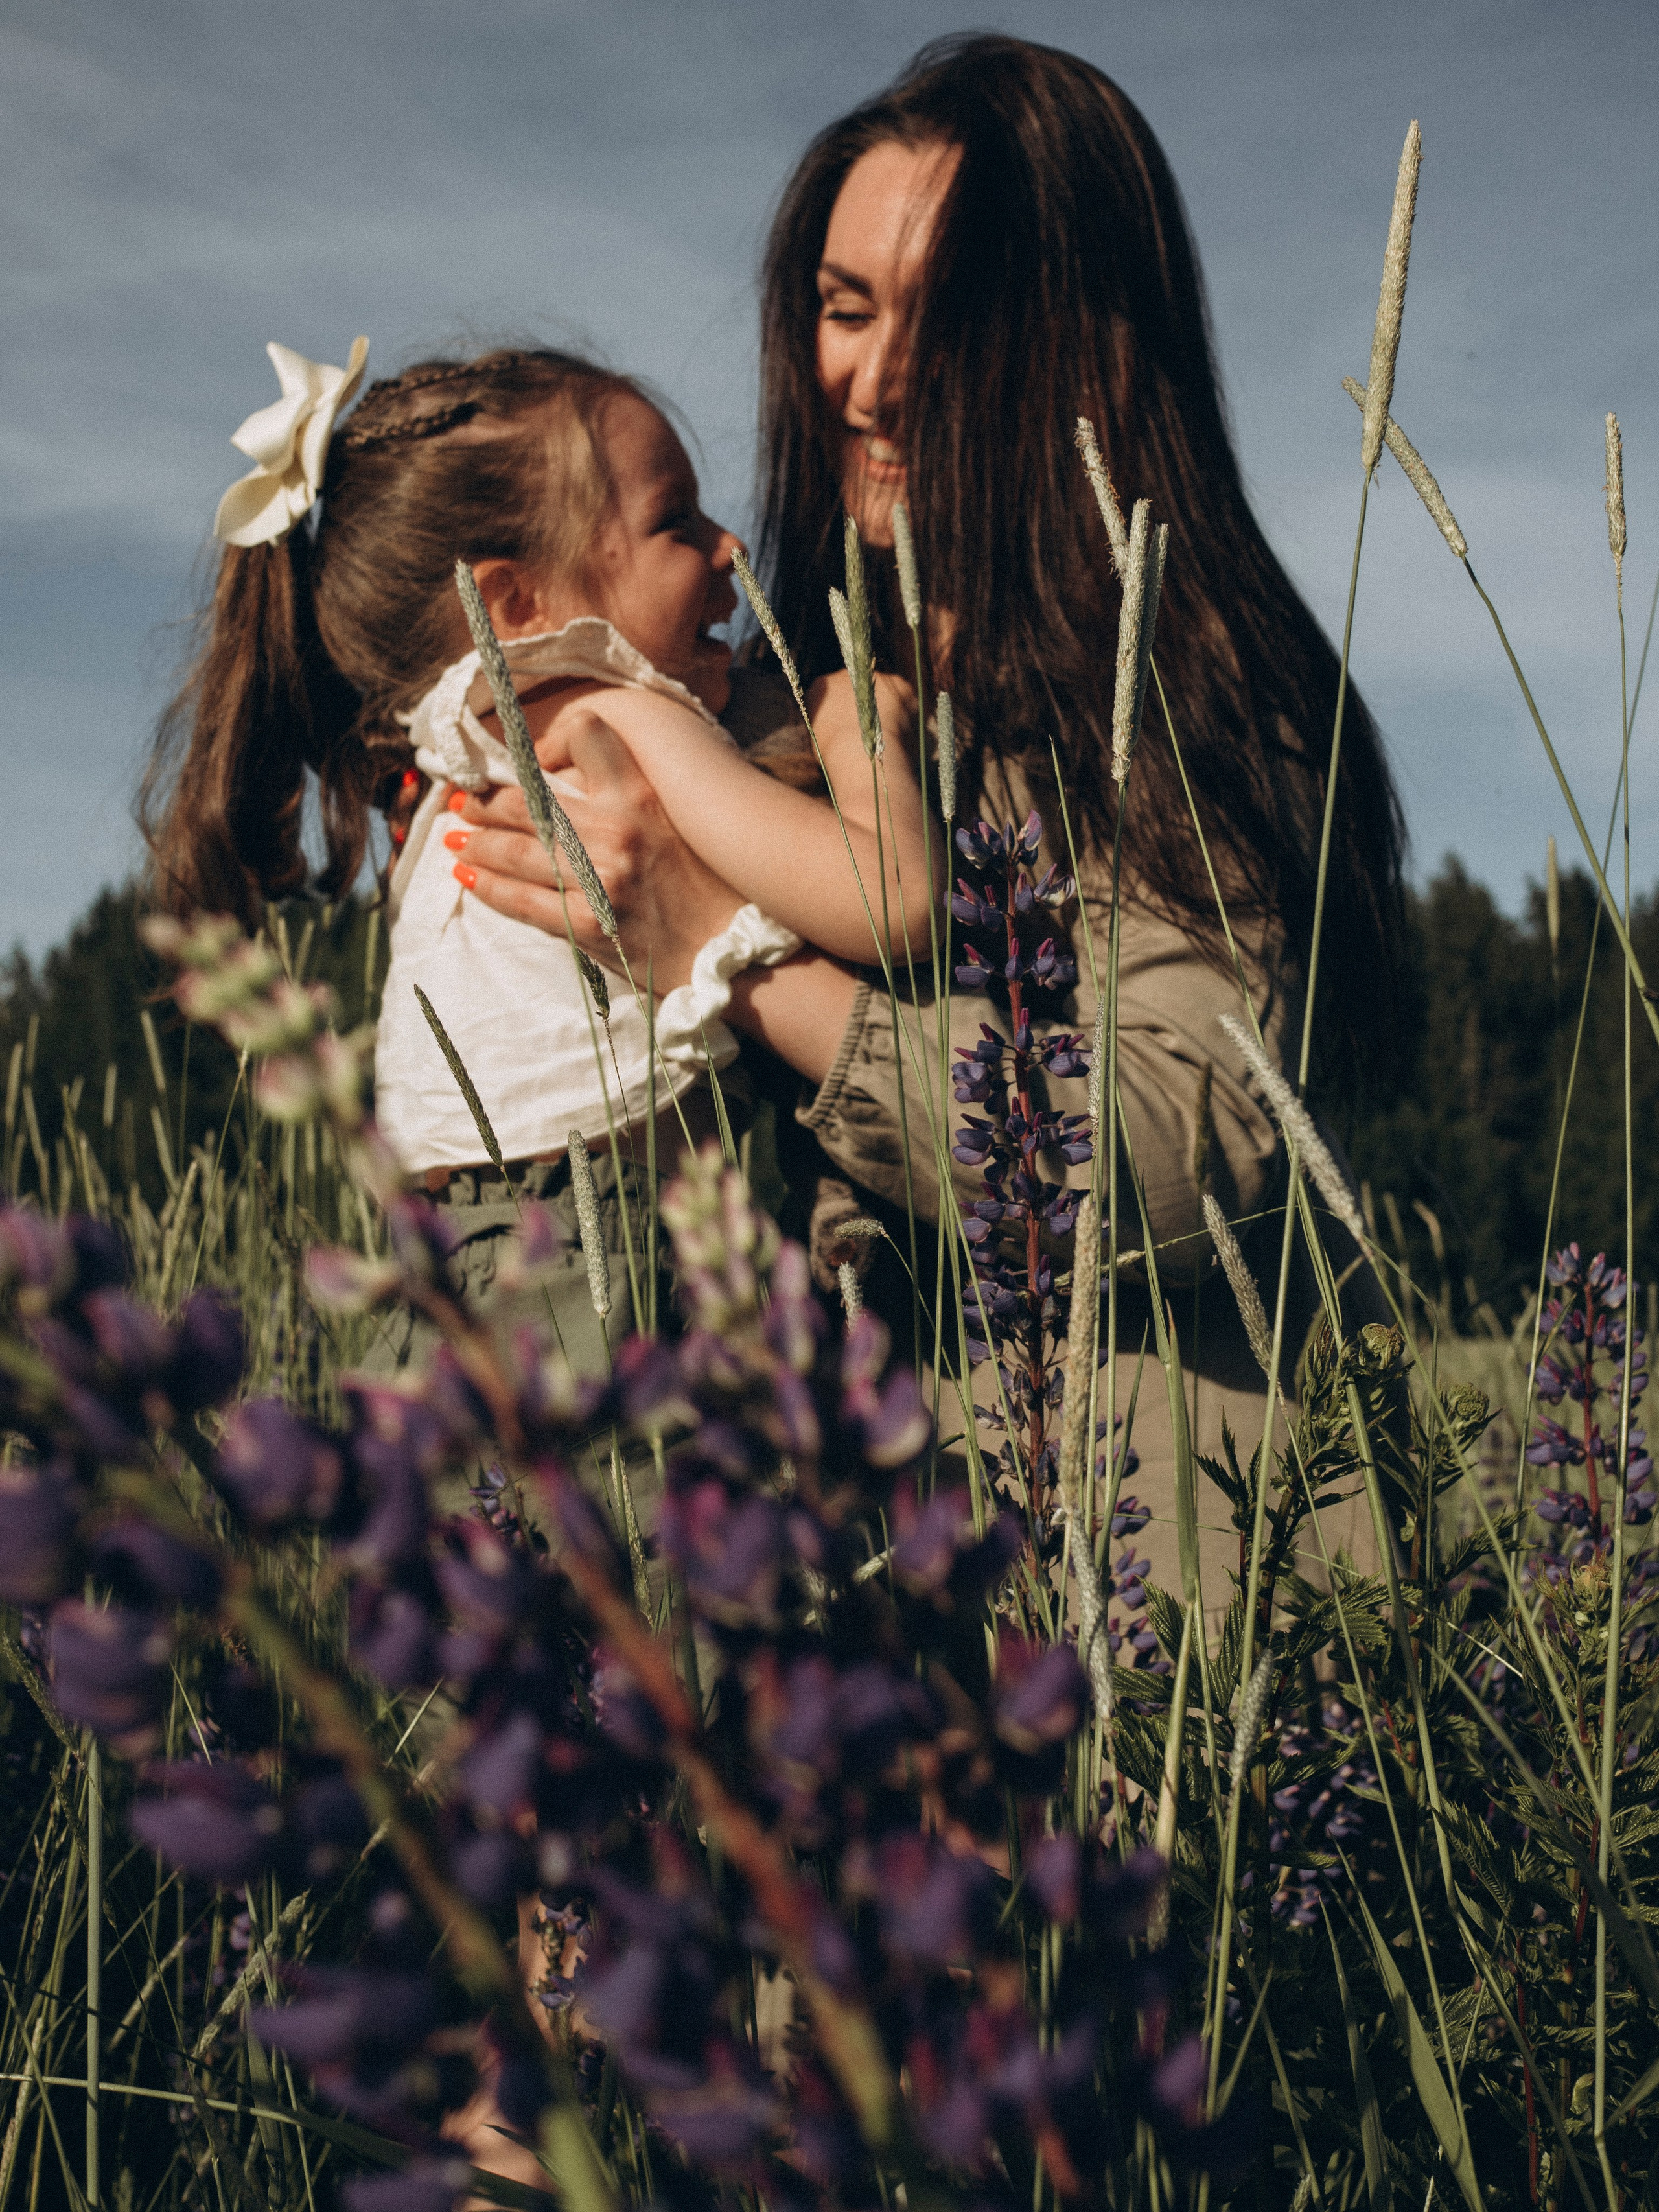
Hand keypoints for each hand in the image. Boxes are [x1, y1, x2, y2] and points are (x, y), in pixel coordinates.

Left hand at [444, 711, 742, 989]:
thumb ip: (623, 796)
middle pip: (527, 801)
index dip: (543, 743)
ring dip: (473, 843)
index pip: (583, 736)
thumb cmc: (704, 884)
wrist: (726, 950)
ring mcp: (599, 880)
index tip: (517, 760)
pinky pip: (520, 901)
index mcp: (641, 794)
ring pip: (513, 850)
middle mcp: (616, 831)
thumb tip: (563, 782)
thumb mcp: (670, 821)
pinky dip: (487, 887)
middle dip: (483, 801)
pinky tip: (467, 878)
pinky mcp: (587, 926)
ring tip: (454, 838)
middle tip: (461, 801)